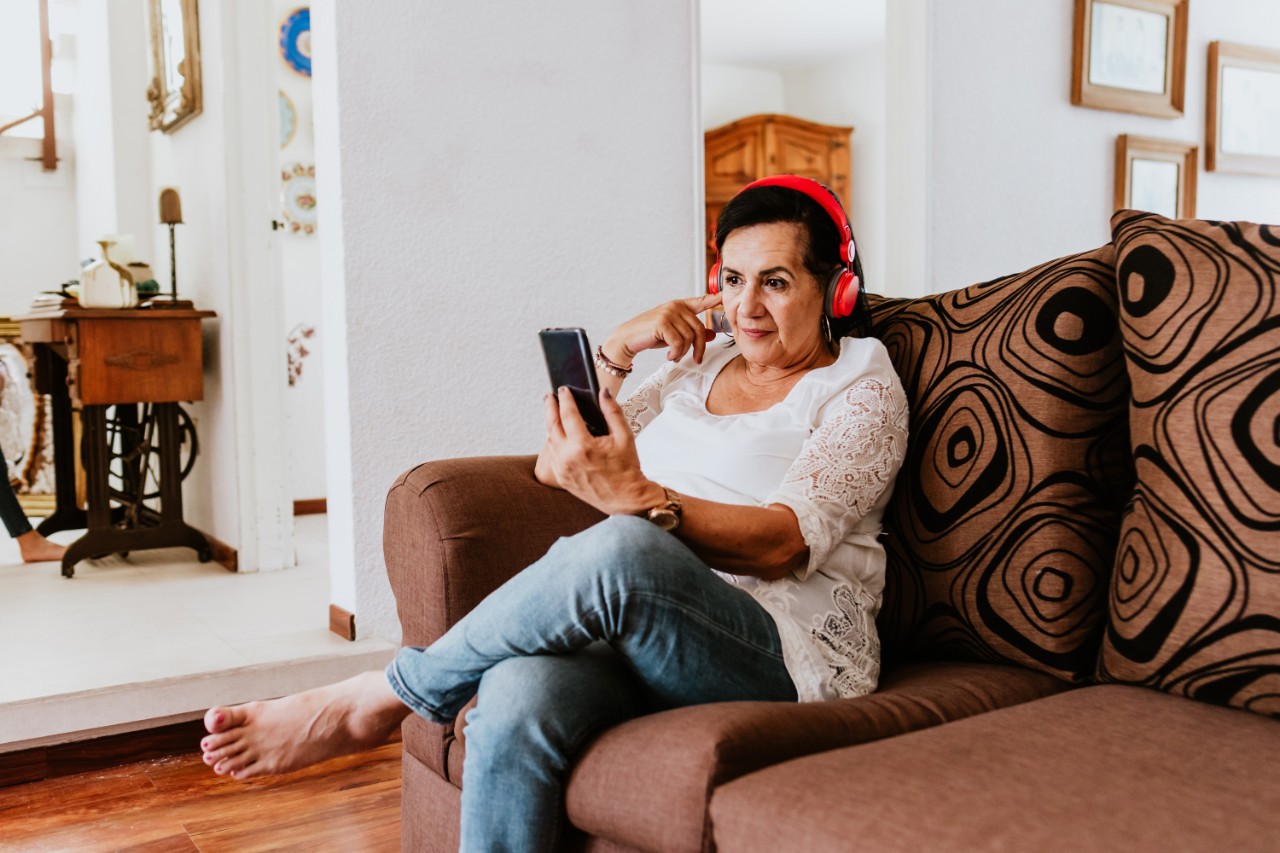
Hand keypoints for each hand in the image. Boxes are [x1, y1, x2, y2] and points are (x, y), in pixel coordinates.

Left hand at [539, 385, 663, 514]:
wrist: (626, 498)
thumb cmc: (627, 469)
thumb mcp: (625, 436)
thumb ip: (612, 411)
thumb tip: (602, 392)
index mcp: (583, 446)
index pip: (568, 415)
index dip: (565, 399)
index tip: (563, 390)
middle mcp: (568, 458)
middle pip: (552, 425)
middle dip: (550, 408)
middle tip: (550, 397)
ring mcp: (562, 470)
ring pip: (549, 441)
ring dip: (550, 424)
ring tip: (553, 413)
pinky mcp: (562, 478)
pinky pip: (552, 455)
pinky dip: (553, 442)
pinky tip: (558, 434)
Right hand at [604, 292, 721, 366]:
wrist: (628, 339)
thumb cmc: (650, 335)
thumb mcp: (674, 334)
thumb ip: (692, 332)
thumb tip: (712, 334)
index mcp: (679, 306)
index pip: (700, 301)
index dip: (713, 300)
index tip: (723, 297)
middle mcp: (675, 306)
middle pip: (699, 329)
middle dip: (699, 348)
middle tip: (697, 359)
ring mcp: (669, 313)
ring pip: (689, 338)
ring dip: (683, 352)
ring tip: (675, 356)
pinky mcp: (662, 323)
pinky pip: (679, 342)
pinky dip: (676, 353)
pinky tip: (669, 355)